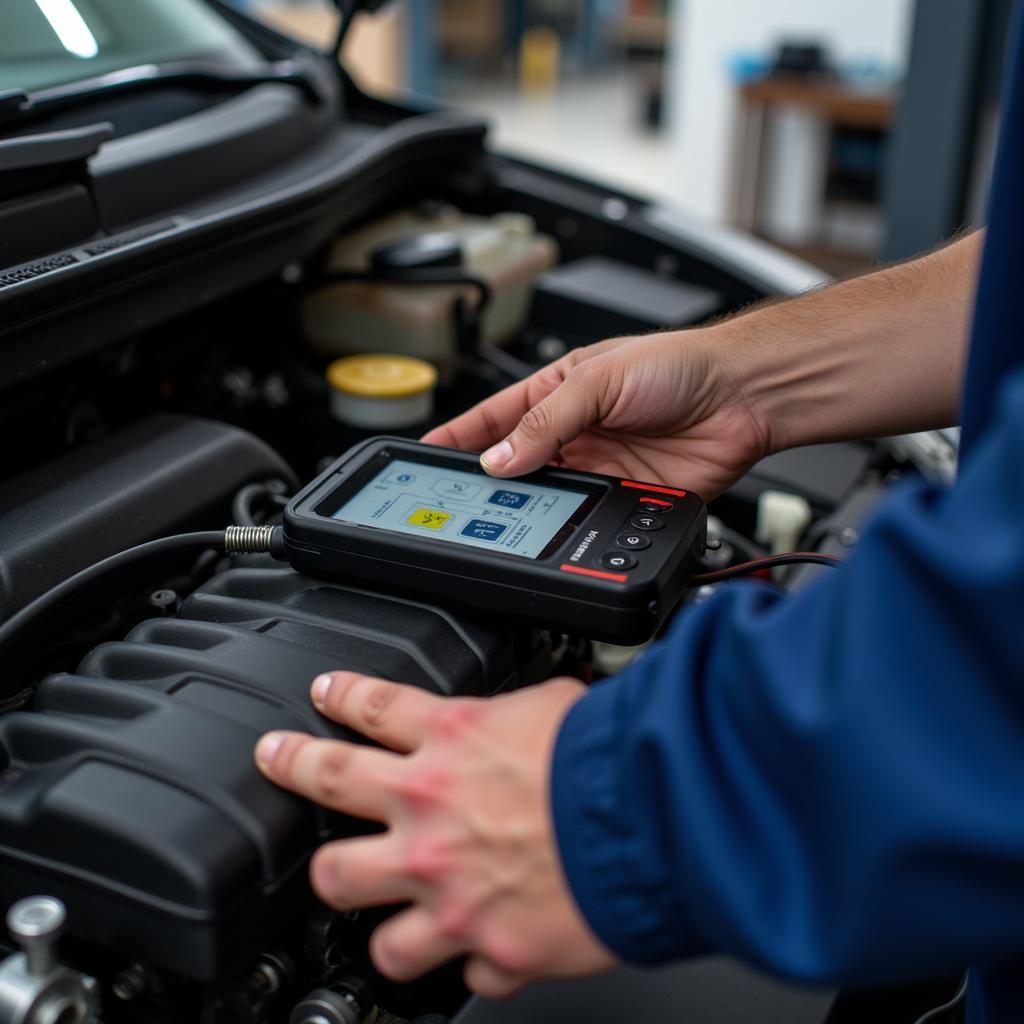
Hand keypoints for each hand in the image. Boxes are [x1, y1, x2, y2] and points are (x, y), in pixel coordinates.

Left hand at [255, 672, 617, 997]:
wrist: (650, 825)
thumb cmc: (610, 761)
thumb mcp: (557, 706)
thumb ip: (522, 715)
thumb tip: (528, 716)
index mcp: (452, 741)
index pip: (374, 707)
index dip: (341, 696)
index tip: (323, 694)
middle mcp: (430, 810)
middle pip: (328, 783)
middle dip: (294, 766)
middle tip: (279, 760)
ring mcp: (444, 884)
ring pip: (352, 894)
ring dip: (361, 895)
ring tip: (365, 896)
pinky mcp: (483, 945)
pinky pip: (455, 967)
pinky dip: (468, 957)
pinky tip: (479, 949)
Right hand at [423, 330, 770, 499]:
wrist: (744, 395)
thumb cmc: (680, 364)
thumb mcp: (598, 380)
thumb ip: (546, 422)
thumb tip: (499, 459)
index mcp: (559, 393)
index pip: (493, 419)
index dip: (458, 438)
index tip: (424, 458)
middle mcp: (575, 432)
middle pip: (517, 465)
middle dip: (488, 482)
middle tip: (457, 501)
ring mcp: (601, 467)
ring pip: (550, 497)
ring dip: (530, 507)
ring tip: (504, 519)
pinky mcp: (628, 497)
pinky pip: (590, 519)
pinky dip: (573, 526)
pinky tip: (559, 529)